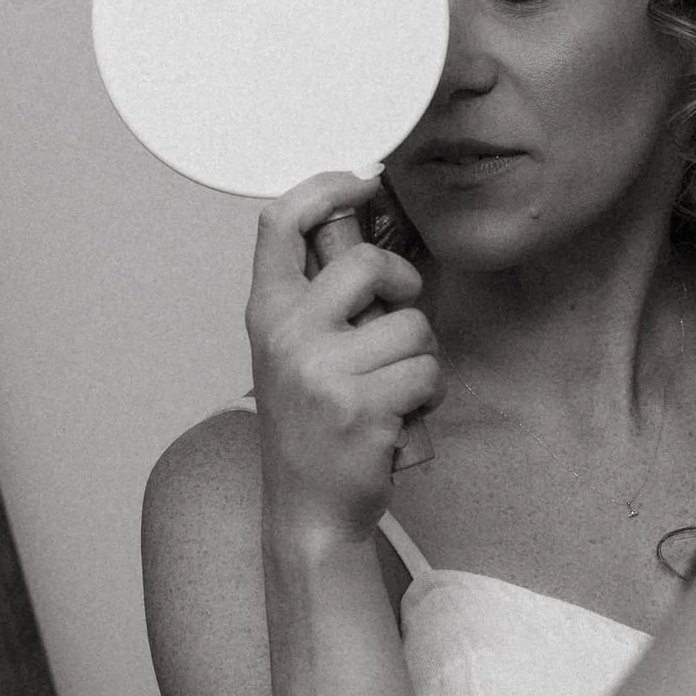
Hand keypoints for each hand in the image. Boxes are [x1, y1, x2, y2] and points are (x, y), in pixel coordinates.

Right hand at [246, 171, 443, 544]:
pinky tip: (400, 418)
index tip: (364, 184)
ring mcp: (321, 370)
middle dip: (404, 286)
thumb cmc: (315, 426)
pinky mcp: (360, 405)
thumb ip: (323, 300)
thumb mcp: (297, 353)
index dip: (327, 188)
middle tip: (400, 319)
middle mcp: (286, 334)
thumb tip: (367, 229)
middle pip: (367, 263)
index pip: (280, 222)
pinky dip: (429, 396)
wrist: (309, 511)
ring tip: (392, 391)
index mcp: (267, 313)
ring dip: (421, 360)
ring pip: (413, 326)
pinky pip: (427, 372)